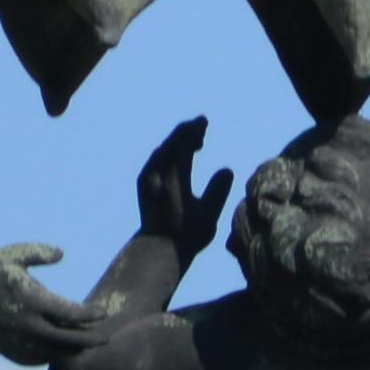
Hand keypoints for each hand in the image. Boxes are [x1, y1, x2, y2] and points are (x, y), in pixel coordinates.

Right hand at [0, 247, 95, 363]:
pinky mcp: (15, 353)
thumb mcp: (12, 255)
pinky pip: (42, 359)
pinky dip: (56, 355)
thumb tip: (61, 253)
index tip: (103, 311)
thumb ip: (39, 252)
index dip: (91, 314)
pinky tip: (63, 350)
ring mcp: (23, 343)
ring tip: (88, 344)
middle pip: (71, 340)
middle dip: (92, 339)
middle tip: (107, 337)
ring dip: (75, 349)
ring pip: (58, 353)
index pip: (73, 314)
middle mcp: (32, 327)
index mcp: (35, 302)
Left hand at [135, 119, 234, 254]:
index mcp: (173, 179)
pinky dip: (169, 151)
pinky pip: (156, 158)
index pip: (183, 145)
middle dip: (186, 131)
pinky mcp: (143, 183)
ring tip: (195, 141)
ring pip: (162, 149)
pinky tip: (179, 156)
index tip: (204, 121)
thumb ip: (218, 191)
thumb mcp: (209, 216)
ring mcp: (146, 178)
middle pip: (170, 143)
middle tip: (201, 125)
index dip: (194, 130)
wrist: (158, 248)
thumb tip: (227, 169)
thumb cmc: (188, 235)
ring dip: (177, 141)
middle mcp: (156, 175)